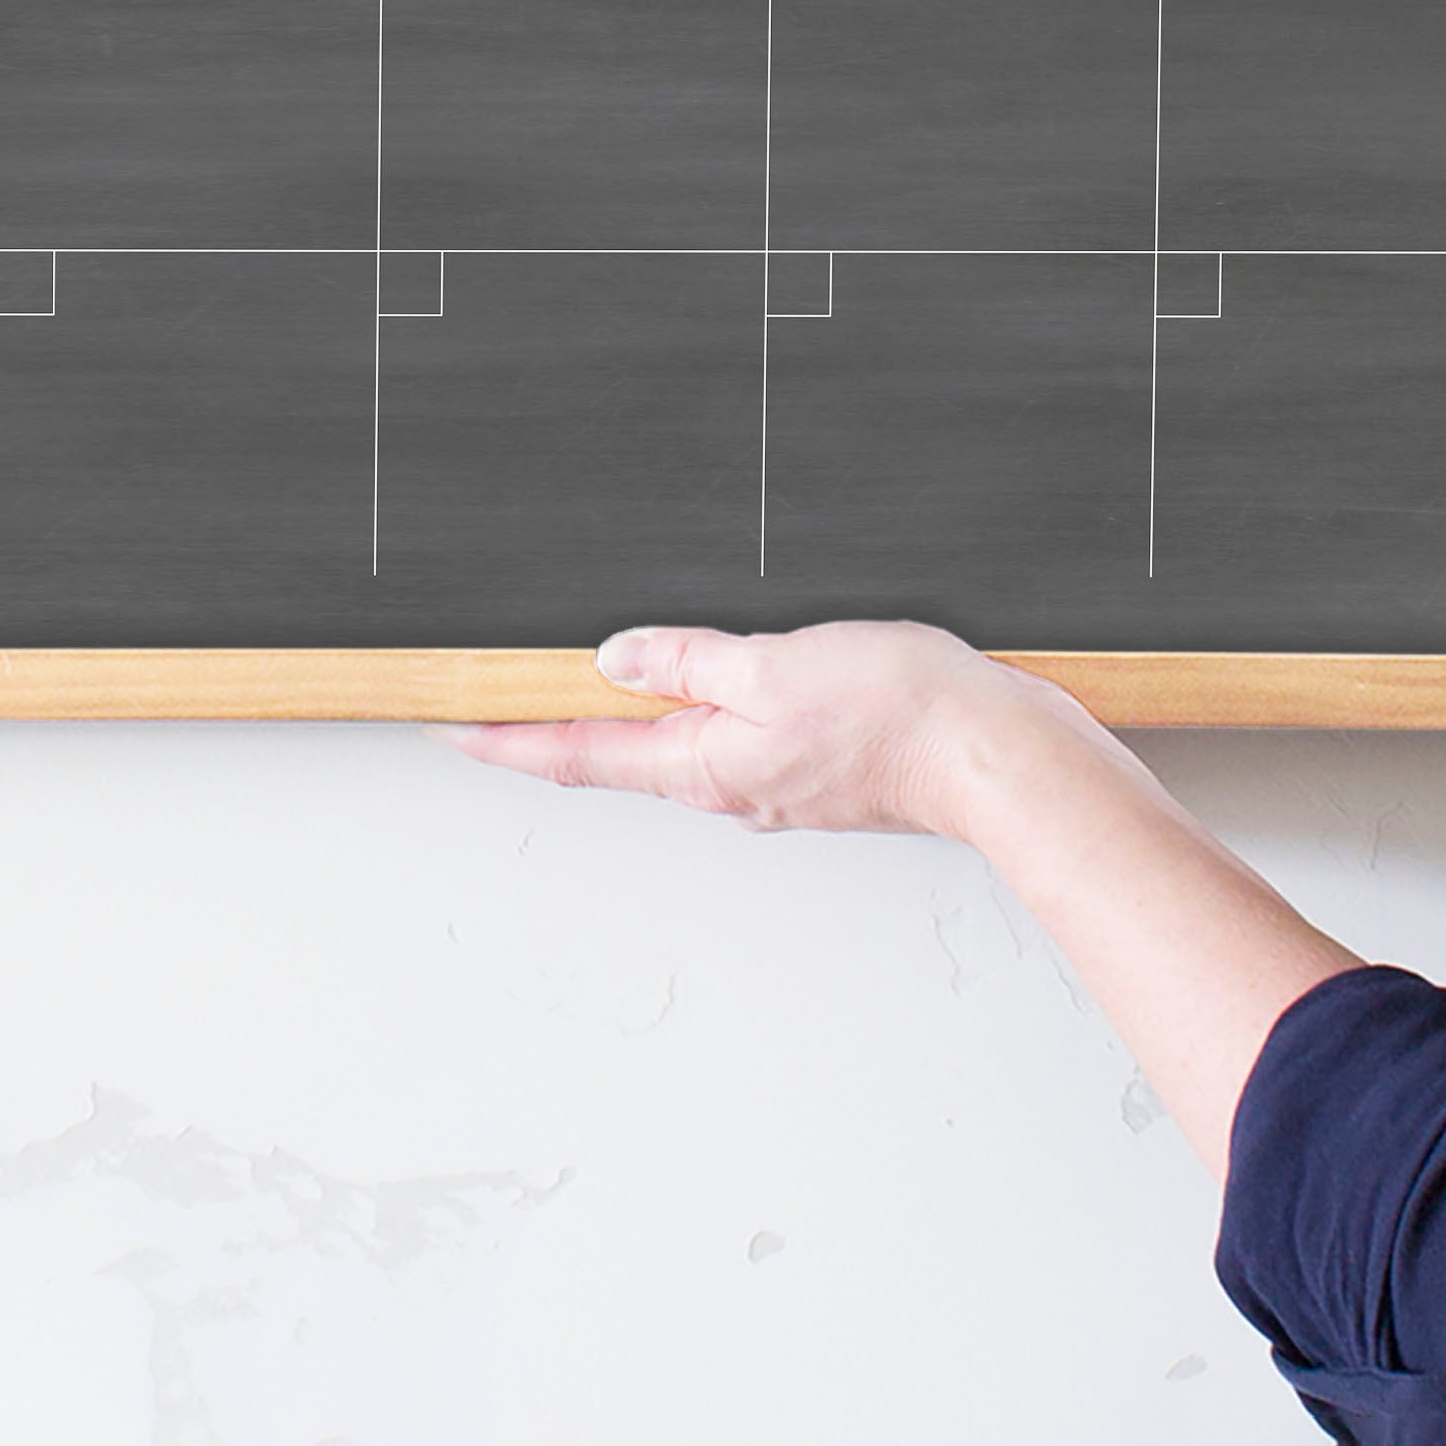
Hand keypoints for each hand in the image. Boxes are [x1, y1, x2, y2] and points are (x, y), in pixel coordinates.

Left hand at [440, 619, 1118, 841]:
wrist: (994, 756)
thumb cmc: (899, 712)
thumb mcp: (773, 663)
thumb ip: (689, 658)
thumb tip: (615, 658)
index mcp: (706, 766)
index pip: (579, 757)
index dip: (508, 742)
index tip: (451, 731)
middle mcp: (730, 788)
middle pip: (617, 760)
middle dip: (552, 733)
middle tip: (494, 706)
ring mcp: (774, 783)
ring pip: (674, 750)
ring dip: (620, 725)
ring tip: (574, 692)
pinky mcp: (816, 767)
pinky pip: (729, 739)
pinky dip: (690, 714)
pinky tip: (696, 686)